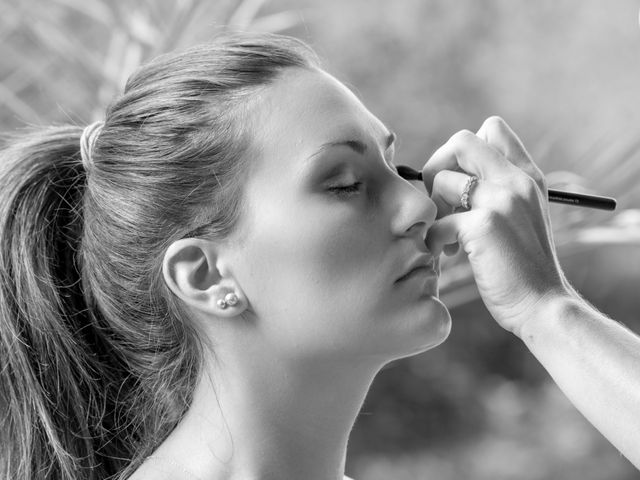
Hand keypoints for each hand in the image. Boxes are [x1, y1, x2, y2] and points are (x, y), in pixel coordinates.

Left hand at [424, 116, 572, 335]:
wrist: (542, 305)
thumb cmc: (523, 265)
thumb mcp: (521, 216)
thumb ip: (497, 190)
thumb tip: (449, 175)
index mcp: (526, 176)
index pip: (491, 128)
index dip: (462, 151)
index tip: (458, 182)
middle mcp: (516, 181)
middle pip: (460, 141)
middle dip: (437, 168)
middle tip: (441, 203)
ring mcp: (501, 201)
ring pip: (442, 180)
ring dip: (433, 209)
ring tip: (448, 236)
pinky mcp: (484, 227)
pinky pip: (437, 221)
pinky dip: (432, 239)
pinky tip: (445, 253)